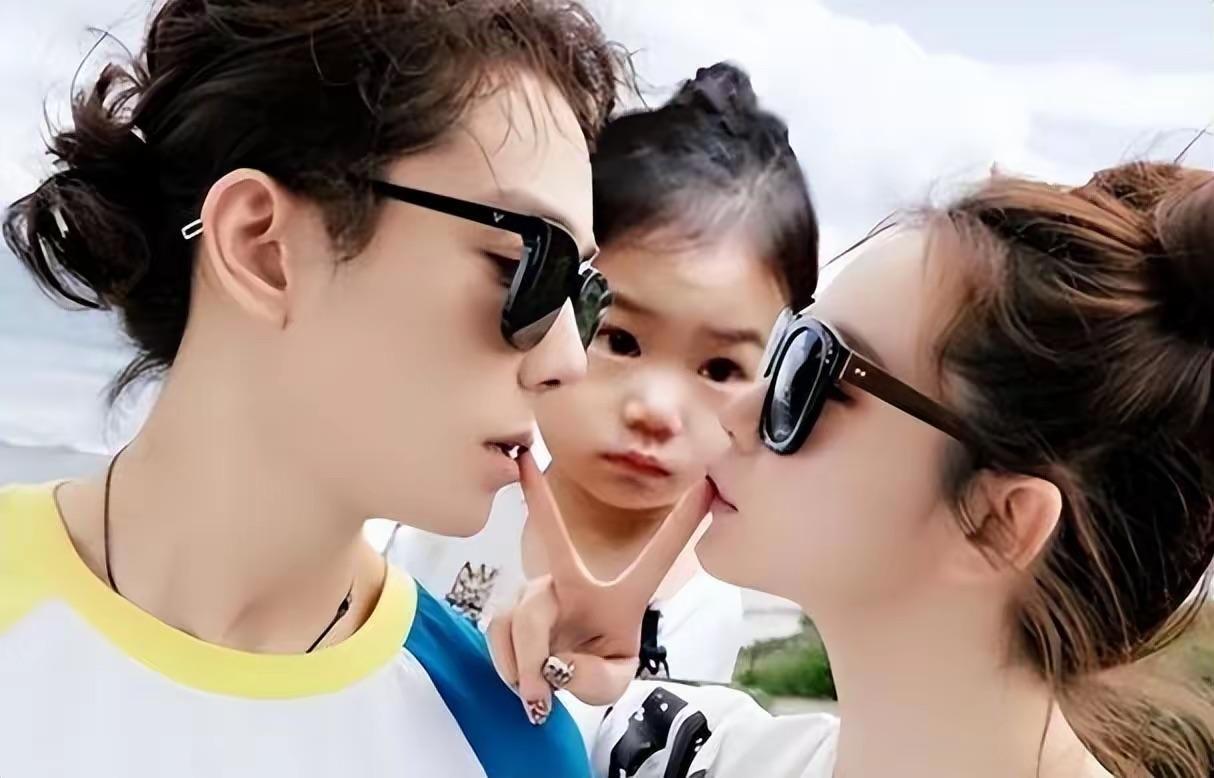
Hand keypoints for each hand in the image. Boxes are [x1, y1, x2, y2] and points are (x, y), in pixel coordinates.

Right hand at [487, 450, 712, 722]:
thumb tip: (558, 665)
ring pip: (518, 618)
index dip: (684, 519)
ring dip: (523, 666)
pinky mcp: (512, 604)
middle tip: (539, 692)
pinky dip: (507, 662)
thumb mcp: (612, 682)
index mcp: (625, 594)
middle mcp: (577, 580)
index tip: (698, 483)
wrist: (566, 677)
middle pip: (543, 603)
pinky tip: (522, 678)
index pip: (660, 551)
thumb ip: (594, 680)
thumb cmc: (600, 666)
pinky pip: (498, 627)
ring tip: (538, 695)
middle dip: (533, 649)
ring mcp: (541, 589)